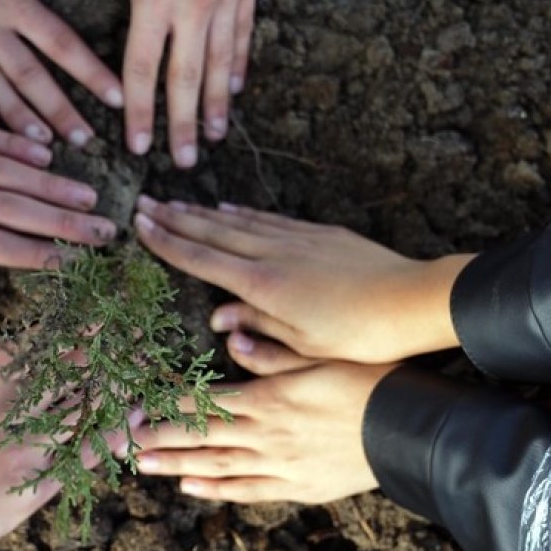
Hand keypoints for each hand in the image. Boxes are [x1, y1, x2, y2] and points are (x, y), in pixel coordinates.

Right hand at [0, 286, 123, 550]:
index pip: (53, 337)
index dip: (87, 319)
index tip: (111, 304)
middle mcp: (22, 406)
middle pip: (84, 368)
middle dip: (116, 347)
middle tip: (144, 330)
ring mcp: (36, 447)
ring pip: (94, 408)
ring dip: (123, 384)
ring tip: (149, 366)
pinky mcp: (41, 484)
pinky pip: (90, 453)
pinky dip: (116, 433)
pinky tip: (134, 420)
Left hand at [122, 0, 262, 166]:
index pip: (143, 66)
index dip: (140, 111)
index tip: (138, 145)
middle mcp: (193, 5)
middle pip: (186, 77)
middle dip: (184, 124)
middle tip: (184, 161)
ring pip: (220, 60)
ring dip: (218, 102)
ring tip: (215, 135)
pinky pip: (243, 31)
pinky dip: (239, 63)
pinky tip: (236, 88)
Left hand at [133, 344, 393, 503]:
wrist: (411, 430)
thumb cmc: (369, 381)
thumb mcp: (320, 355)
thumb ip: (273, 351)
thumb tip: (231, 341)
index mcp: (269, 398)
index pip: (205, 401)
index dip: (166, 403)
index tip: (134, 404)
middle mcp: (267, 435)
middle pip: (200, 436)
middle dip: (157, 438)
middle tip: (118, 443)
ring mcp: (280, 465)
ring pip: (216, 466)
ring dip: (175, 465)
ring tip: (141, 465)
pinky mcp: (298, 487)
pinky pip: (249, 491)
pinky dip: (217, 490)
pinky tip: (191, 486)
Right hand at [134, 197, 472, 362]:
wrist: (410, 303)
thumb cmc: (357, 337)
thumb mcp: (301, 347)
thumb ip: (256, 333)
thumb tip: (220, 321)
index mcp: (263, 285)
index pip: (202, 259)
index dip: (167, 243)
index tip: (140, 226)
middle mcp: (273, 254)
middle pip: (213, 232)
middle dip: (174, 218)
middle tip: (143, 203)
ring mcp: (297, 239)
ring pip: (239, 221)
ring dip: (203, 212)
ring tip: (175, 202)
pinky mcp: (319, 233)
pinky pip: (269, 219)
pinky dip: (243, 213)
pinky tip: (229, 208)